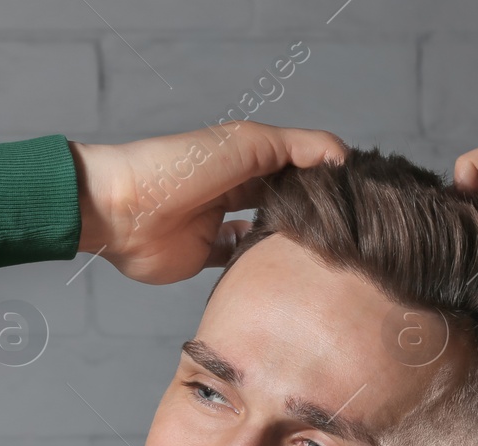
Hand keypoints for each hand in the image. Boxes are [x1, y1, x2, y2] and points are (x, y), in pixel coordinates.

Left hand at [69, 121, 347, 285]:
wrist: (120, 209)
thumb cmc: (178, 168)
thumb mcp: (245, 145)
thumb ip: (295, 148)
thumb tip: (342, 155)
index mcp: (246, 155)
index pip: (298, 164)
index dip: (326, 177)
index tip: (357, 196)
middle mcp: (235, 187)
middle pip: (284, 199)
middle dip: (311, 212)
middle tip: (345, 231)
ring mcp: (219, 221)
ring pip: (266, 232)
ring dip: (287, 241)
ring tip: (320, 253)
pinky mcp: (205, 253)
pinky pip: (240, 259)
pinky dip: (258, 263)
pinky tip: (279, 268)